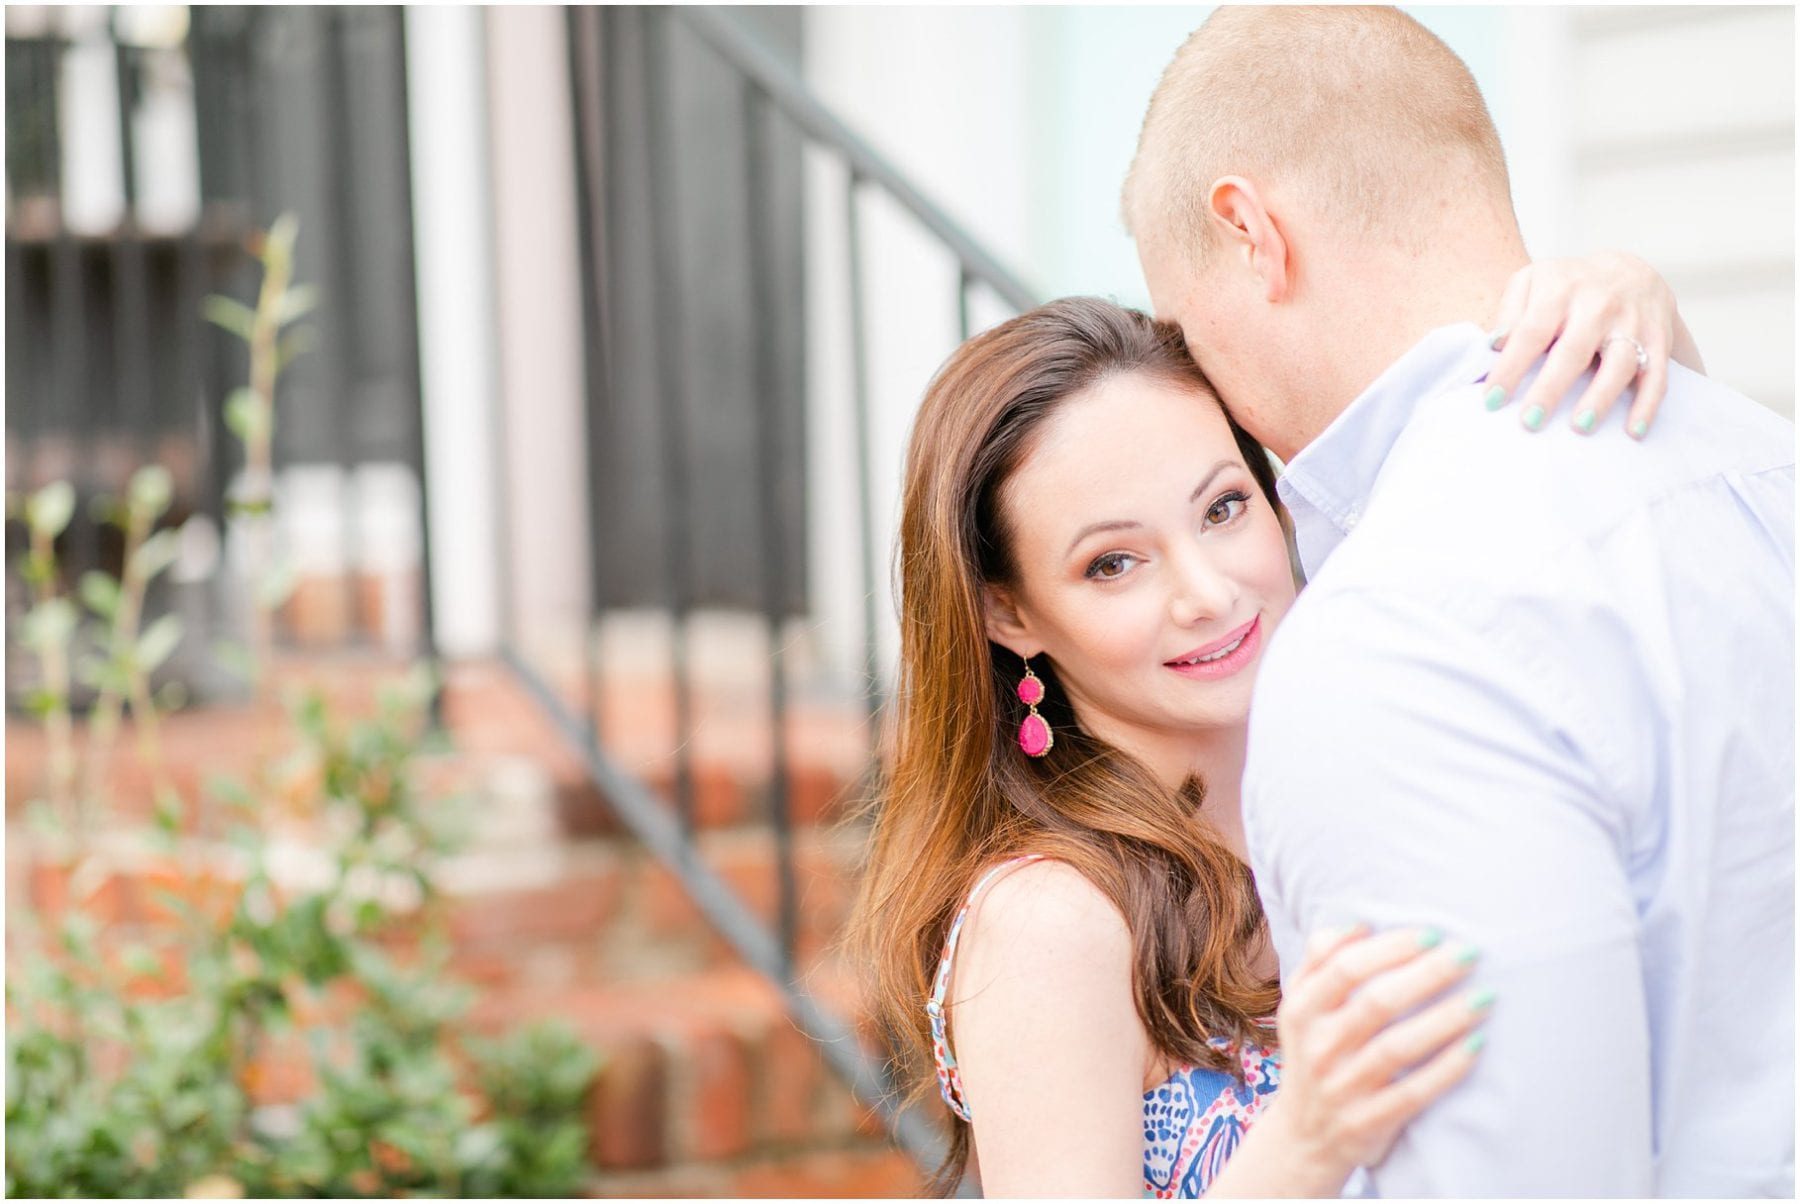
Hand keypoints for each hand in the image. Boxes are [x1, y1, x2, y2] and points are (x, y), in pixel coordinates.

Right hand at [1264, 925, 1490, 1189]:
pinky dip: (1447, 1069)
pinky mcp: (1368, 1122)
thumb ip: (1319, 960)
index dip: (1390, 948)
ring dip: (1445, 1019)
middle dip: (1427, 974)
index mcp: (1302, 1011)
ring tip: (1484, 998)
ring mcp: (1342, 1087)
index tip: (1432, 933)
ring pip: (1397, 1048)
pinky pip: (1414, 1093)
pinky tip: (1476, 1044)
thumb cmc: (1314, 1053)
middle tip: (1469, 955)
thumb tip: (1359, 923)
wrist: (1304, 1137)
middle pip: (1376, 1003)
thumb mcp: (1300, 1007)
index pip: (1344, 968)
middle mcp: (1319, 1048)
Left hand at [1483, 251, 1692, 439]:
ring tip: (1580, 427)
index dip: (1512, 367)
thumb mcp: (1532, 282)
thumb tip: (1495, 344)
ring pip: (1619, 363)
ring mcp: (1632, 322)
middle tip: (1530, 421)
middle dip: (1551, 388)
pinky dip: (1648, 403)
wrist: (1629, 271)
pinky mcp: (1659, 339)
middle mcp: (1599, 304)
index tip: (1492, 400)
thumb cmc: (1566, 287)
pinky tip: (1634, 431)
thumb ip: (1511, 311)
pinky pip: (1657, 374)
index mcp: (1561, 290)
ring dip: (1601, 397)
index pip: (1531, 331)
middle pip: (1573, 351)